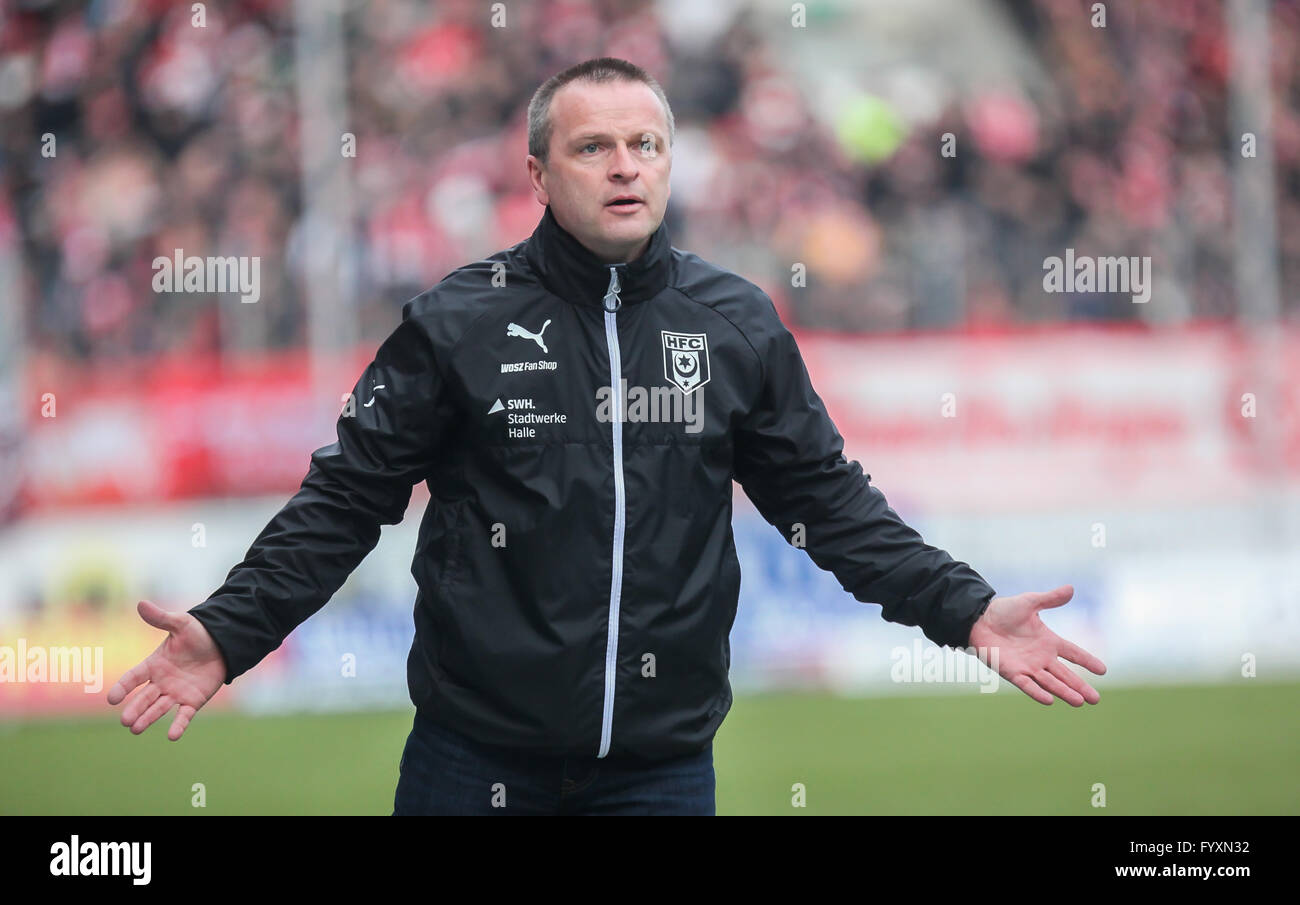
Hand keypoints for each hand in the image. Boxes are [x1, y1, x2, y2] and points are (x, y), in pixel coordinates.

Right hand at [106, 600, 226, 739]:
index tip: (112, 698)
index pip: (133, 677)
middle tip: (125, 720)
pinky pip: (183, 715)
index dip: (122, 687)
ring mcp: (175, 693)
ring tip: (135, 729)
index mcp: (153, 664)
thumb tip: (140, 603)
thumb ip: (160, 619)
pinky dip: (178, 725)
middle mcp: (161, 682)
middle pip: (143, 698)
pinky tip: (172, 735)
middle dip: (134, 709)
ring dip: (147, 718)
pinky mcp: (192, 701)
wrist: (222, 643)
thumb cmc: (198, 634)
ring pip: (158, 708)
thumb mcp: (180, 624)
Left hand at [967, 584, 1105, 705]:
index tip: (1102, 670)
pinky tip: (1050, 700)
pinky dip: (1037, 692)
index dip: (1087, 661)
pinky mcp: (1012, 672)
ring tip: (1080, 702)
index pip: (1073, 653)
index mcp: (1049, 641)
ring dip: (1064, 692)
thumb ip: (1050, 599)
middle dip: (1080, 686)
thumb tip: (1071, 588)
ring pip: (1050, 683)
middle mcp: (1041, 657)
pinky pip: (1027, 684)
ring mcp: (1028, 666)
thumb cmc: (1004, 611)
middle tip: (1096, 700)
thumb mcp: (1030, 602)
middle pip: (1065, 675)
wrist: (979, 619)